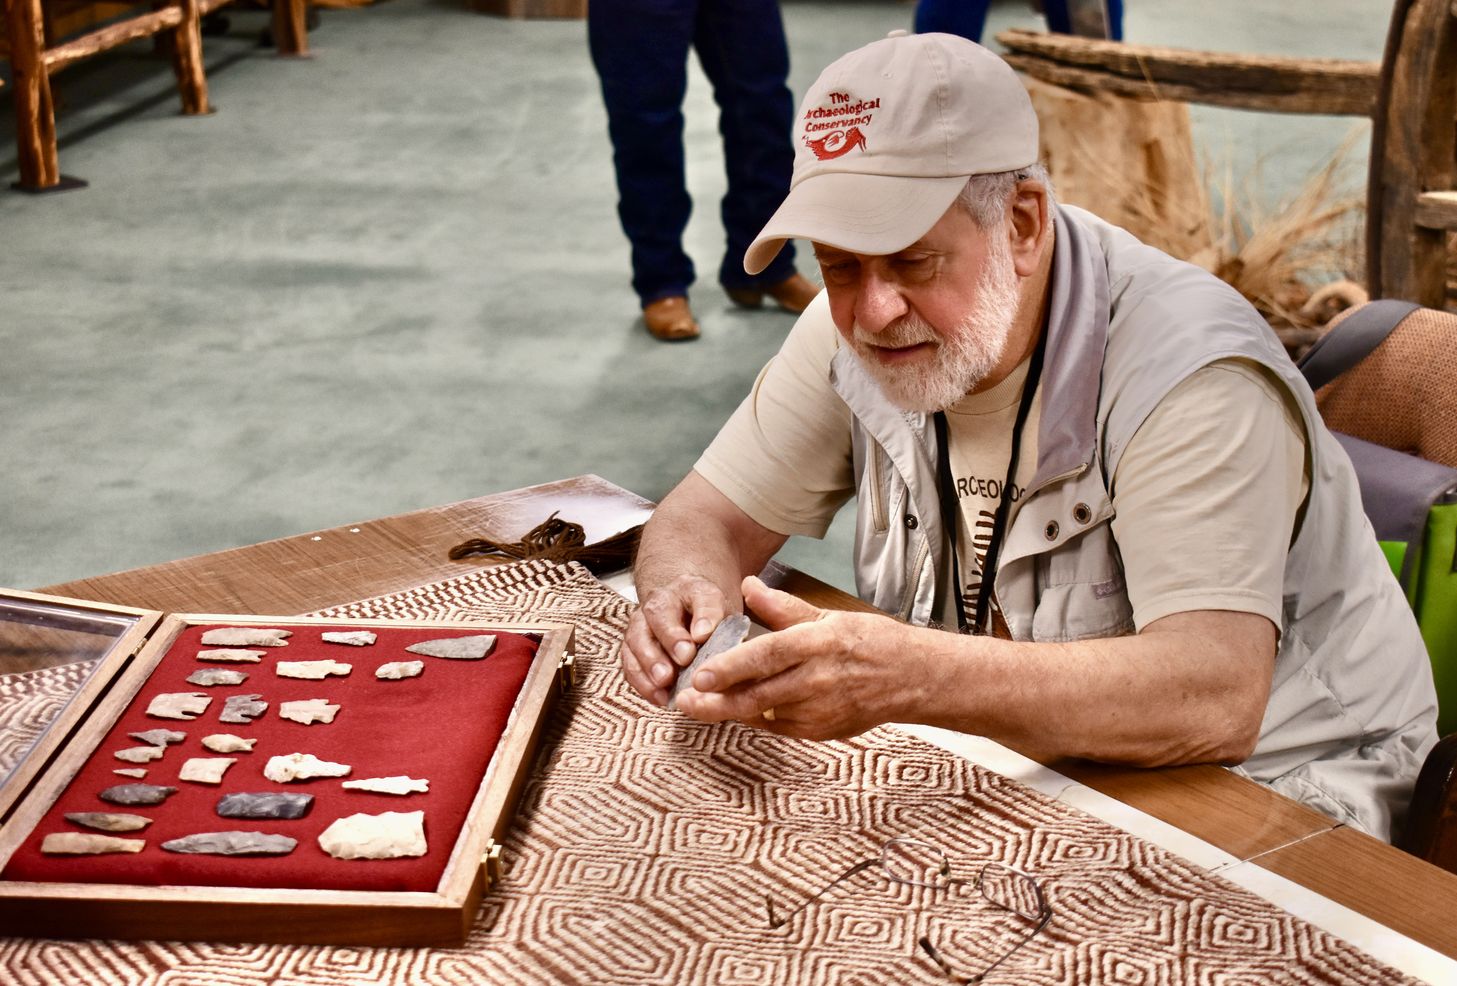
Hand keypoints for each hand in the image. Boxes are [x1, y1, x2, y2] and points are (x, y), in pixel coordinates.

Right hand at [622, 573, 732, 706]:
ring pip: (638, 639)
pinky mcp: (631, 646)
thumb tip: (706, 638)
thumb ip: (721, 627)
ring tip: (664, 682)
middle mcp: (661, 602)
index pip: (701, 598)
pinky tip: (659, 697)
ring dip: (650, 662)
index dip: (704, 617)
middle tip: (684, 659)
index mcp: (692, 590)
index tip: (705, 636)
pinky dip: (642, 682)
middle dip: (671, 638)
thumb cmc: (708, 620)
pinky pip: (630, 663)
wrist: (684, 613)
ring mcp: (641, 623)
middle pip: (660, 615)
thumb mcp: (724, 618)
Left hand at [676, 576, 925, 738]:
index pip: (766, 656)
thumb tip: (747, 586)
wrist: (912, 680)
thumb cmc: (870, 643)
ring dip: (730, 711)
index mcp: (818, 644)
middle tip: (684, 701)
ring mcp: (820, 711)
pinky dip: (756, 717)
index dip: (731, 668)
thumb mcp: (828, 616)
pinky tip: (737, 709)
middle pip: (758, 695)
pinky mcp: (821, 731)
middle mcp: (817, 680)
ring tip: (699, 705)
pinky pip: (778, 725)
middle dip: (716, 703)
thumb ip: (783, 608)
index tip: (700, 675)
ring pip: (763, 714)